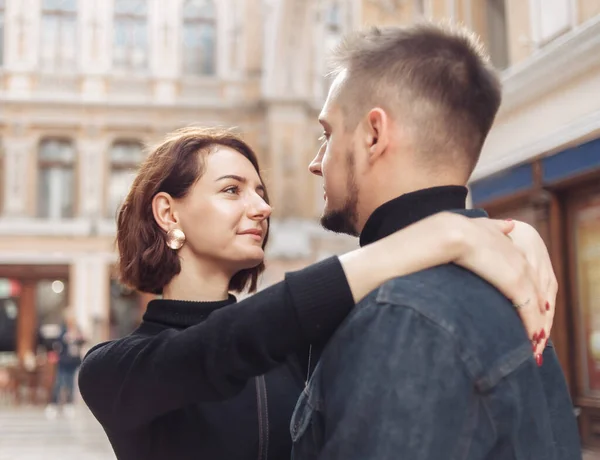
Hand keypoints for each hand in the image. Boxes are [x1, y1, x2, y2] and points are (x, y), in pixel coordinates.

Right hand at [444, 214, 547, 362]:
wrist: (452, 233)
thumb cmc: (457, 230)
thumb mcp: (483, 225)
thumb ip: (497, 227)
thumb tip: (510, 224)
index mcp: (514, 249)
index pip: (530, 279)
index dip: (531, 298)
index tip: (529, 314)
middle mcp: (522, 261)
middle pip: (539, 295)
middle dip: (539, 318)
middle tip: (536, 338)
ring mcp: (521, 272)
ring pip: (537, 306)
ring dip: (537, 328)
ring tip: (533, 347)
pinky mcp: (516, 284)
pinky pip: (529, 311)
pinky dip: (531, 327)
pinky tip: (529, 340)